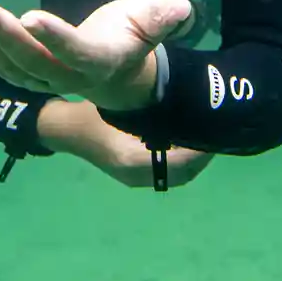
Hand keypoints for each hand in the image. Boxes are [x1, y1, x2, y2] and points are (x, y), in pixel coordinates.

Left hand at [0, 0, 191, 110]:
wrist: (120, 77)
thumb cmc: (134, 39)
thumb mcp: (152, 24)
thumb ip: (162, 17)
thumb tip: (180, 6)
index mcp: (101, 63)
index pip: (75, 53)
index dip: (53, 37)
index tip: (29, 15)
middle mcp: (70, 78)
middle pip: (33, 62)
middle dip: (4, 36)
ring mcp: (45, 80)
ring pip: (11, 67)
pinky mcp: (27, 75)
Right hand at [37, 99, 213, 187]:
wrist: (64, 129)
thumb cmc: (90, 114)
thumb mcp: (121, 105)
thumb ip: (151, 106)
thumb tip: (185, 102)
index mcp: (133, 161)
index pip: (179, 163)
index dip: (201, 151)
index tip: (215, 133)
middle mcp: (136, 175)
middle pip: (182, 173)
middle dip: (202, 156)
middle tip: (217, 133)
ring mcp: (134, 178)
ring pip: (176, 175)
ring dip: (193, 160)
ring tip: (206, 136)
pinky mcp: (133, 175)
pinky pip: (166, 173)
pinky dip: (181, 162)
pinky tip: (188, 142)